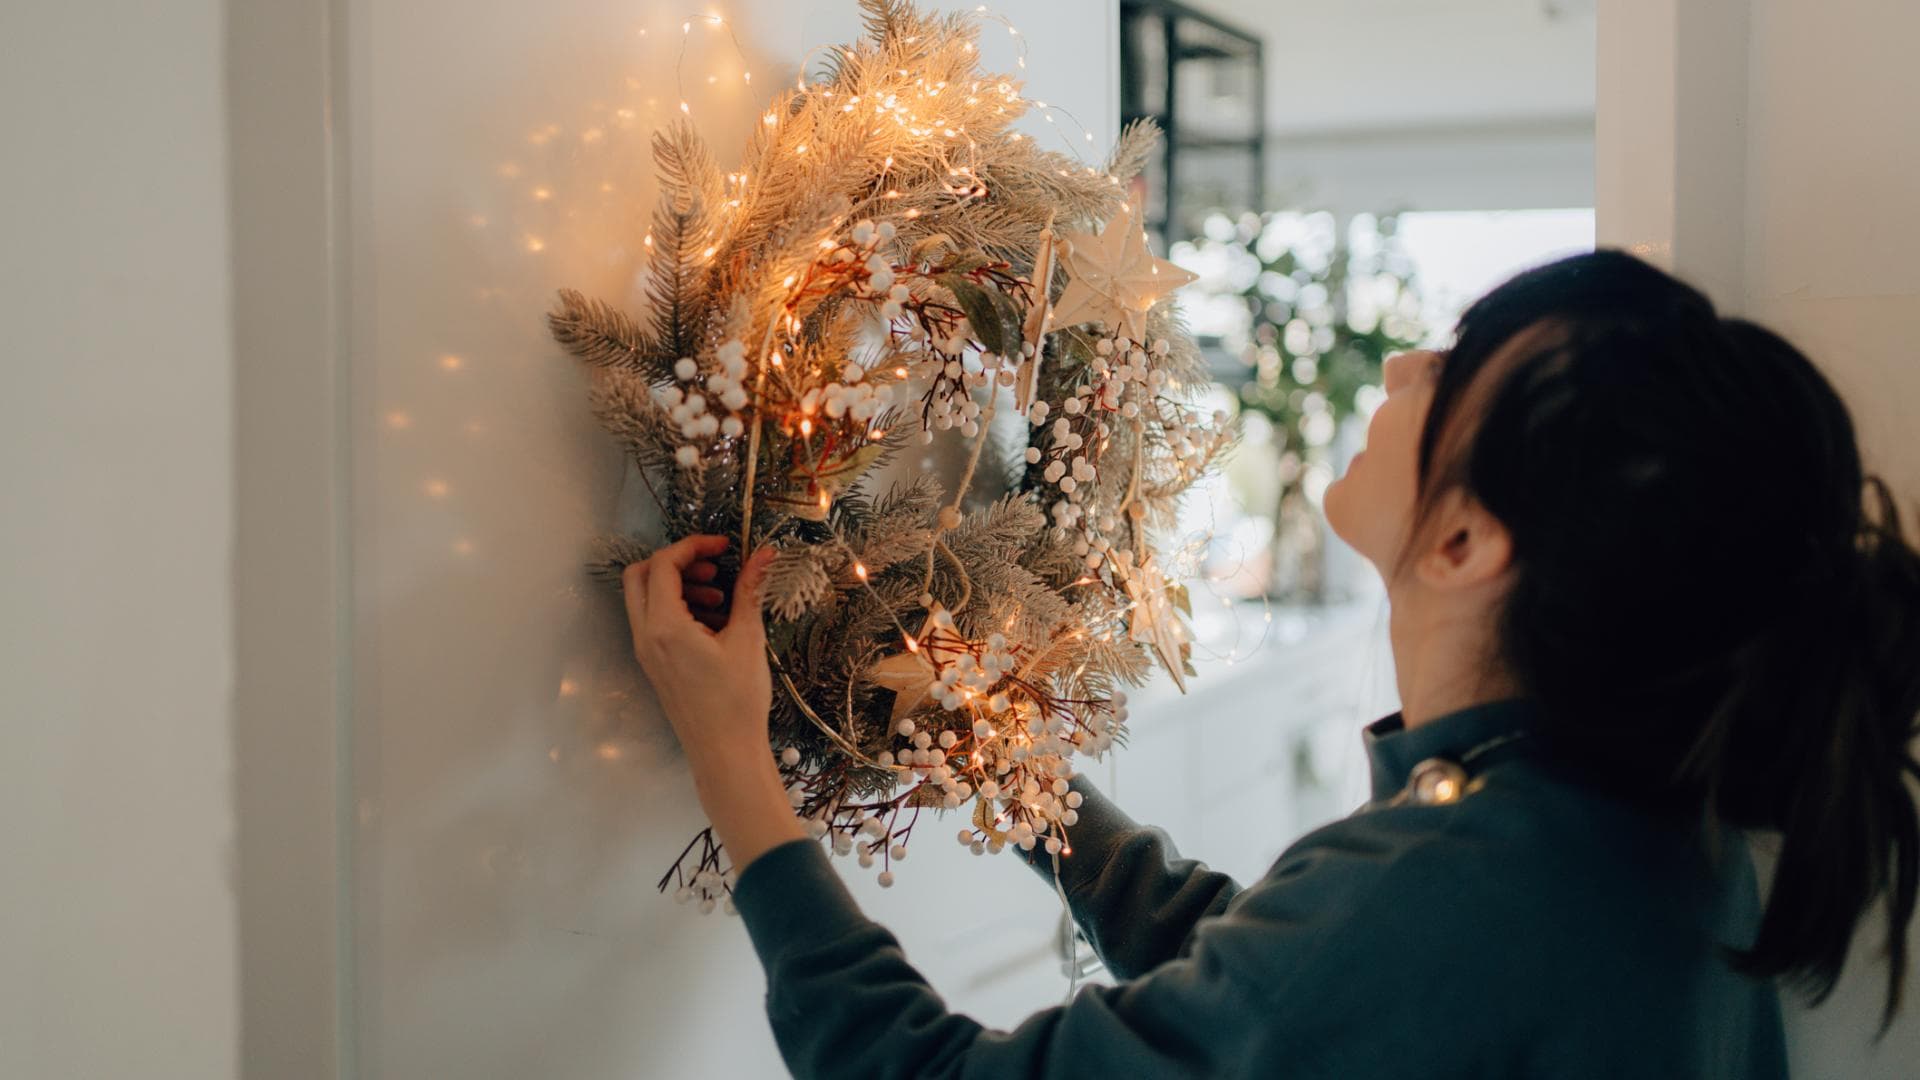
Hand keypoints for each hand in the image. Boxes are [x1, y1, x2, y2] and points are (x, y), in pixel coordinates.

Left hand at [622, 536, 803, 869]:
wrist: (725, 753)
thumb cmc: (737, 702)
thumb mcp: (747, 640)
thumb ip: (749, 591)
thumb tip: (764, 553)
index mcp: (664, 626)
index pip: (664, 564)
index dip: (693, 546)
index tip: (724, 546)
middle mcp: (646, 636)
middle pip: (641, 576)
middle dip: (677, 562)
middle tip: (713, 567)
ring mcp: (646, 652)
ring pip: (646, 599)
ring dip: (678, 586)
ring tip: (720, 598)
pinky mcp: (654, 665)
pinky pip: (654, 622)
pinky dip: (677, 609)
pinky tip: (715, 622)